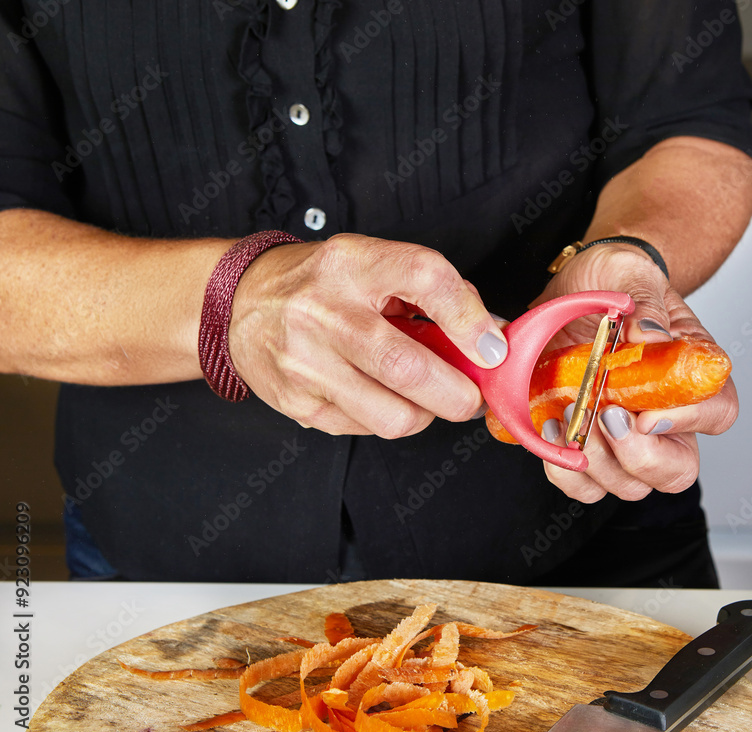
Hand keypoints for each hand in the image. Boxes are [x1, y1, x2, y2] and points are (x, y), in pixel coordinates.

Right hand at [227, 233, 507, 436]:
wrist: (241, 303)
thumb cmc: (321, 283)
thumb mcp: (373, 263)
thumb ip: (433, 293)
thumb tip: (488, 336)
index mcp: (352, 264)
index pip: (424, 278)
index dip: (468, 318)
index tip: (491, 347)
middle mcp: (322, 311)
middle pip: (407, 368)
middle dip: (457, 395)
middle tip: (471, 396)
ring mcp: (304, 362)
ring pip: (392, 415)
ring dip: (425, 414)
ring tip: (425, 398)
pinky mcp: (296, 402)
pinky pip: (365, 429)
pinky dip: (388, 419)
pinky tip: (381, 396)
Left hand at [530, 243, 738, 502]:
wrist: (573, 283)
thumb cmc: (614, 279)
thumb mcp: (631, 272)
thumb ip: (645, 301)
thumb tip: (650, 336)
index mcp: (688, 373)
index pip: (718, 412)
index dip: (691, 420)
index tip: (649, 413)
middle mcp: (662, 415)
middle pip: (676, 470)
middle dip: (639, 457)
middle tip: (607, 418)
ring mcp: (622, 437)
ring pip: (628, 485)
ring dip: (596, 463)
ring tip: (568, 415)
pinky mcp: (582, 443)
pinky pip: (582, 482)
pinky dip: (563, 467)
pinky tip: (549, 428)